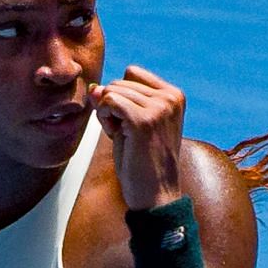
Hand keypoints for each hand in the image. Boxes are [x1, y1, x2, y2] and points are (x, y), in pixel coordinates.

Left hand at [90, 65, 185, 209]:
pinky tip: (116, 135)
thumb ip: (115, 100)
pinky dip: (104, 117)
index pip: (132, 73)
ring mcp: (159, 108)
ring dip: (108, 113)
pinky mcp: (143, 120)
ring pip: (112, 90)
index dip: (122, 94)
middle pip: (120, 80)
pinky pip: (108, 101)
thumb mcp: (130, 123)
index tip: (130, 122)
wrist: (156, 195)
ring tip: (124, 137)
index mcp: (174, 95)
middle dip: (113, 105)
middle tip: (126, 133)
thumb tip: (93, 87)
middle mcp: (170, 98)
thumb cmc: (144, 162)